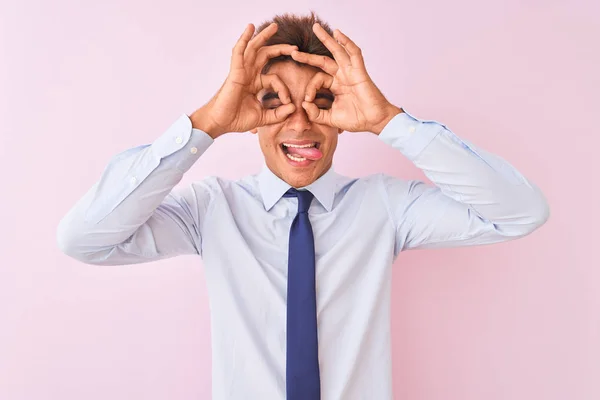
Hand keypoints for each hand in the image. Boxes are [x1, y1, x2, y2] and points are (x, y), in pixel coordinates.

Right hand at [190, 23, 297, 138]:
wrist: (221, 123)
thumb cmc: (236, 119)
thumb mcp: (263, 117)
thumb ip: (278, 114)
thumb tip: (293, 108)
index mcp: (255, 84)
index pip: (275, 79)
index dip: (284, 89)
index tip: (288, 103)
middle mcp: (249, 75)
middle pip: (265, 55)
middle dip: (279, 48)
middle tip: (294, 46)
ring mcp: (241, 71)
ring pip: (254, 48)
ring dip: (264, 36)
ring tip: (274, 26)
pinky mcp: (235, 71)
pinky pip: (239, 52)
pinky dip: (244, 39)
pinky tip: (250, 28)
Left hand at [290, 23, 402, 134]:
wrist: (374, 122)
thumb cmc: (356, 120)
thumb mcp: (331, 118)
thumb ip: (316, 113)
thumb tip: (304, 105)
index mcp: (335, 86)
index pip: (317, 79)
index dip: (310, 88)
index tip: (307, 100)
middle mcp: (342, 76)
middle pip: (323, 60)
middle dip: (309, 54)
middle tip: (293, 50)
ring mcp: (351, 72)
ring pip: (337, 51)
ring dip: (327, 39)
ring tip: (316, 27)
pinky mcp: (360, 71)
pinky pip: (354, 53)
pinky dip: (346, 42)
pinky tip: (338, 33)